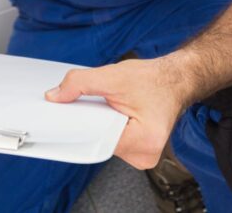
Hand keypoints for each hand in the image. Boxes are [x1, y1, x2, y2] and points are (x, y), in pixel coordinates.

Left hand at [45, 56, 190, 168]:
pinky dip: (107, 128)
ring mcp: (142, 157)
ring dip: (100, 125)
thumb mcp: (114, 75)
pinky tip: (112, 115)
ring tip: (110, 107)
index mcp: (144, 140)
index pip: (99, 141)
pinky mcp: (137, 152)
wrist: (176, 80)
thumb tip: (55, 95)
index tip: (67, 116)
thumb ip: (81, 83)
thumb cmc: (154, 80)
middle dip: (91, 123)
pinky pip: (112, 142)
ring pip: (105, 144)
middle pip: (100, 144)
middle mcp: (145, 156)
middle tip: (95, 104)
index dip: (80, 125)